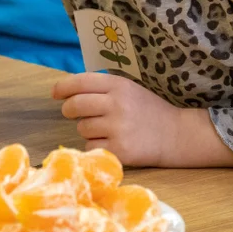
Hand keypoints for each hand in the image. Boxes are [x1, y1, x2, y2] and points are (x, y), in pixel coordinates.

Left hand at [52, 73, 184, 166]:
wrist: (176, 135)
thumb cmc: (148, 111)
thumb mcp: (129, 89)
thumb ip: (103, 88)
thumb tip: (68, 90)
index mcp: (119, 85)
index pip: (81, 82)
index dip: (63, 87)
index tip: (55, 93)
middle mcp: (117, 104)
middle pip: (75, 105)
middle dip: (69, 110)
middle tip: (73, 113)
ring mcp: (118, 128)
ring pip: (82, 128)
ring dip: (87, 130)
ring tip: (106, 130)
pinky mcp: (119, 150)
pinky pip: (90, 147)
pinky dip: (96, 146)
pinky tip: (112, 143)